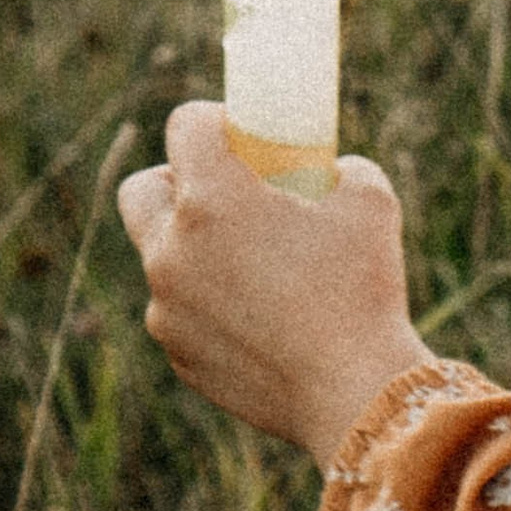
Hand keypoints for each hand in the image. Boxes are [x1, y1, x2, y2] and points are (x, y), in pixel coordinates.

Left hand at [118, 102, 430, 468]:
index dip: (212, 119)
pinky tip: (261, 318)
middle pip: (141, 190)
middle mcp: (172, 249)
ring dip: (193, 249)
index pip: (184, 126)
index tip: (240, 134)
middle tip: (222, 194)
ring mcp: (166, 306)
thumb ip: (340, 171)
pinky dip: (207, 305)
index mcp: (212, 199)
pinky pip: (180, 312)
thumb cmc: (363, 288)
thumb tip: (329, 171)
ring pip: (161, 258)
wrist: (352, 391)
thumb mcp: (369, 201)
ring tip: (254, 265)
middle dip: (173, 181)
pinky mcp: (177, 353)